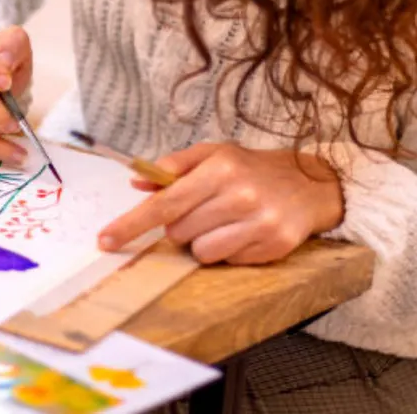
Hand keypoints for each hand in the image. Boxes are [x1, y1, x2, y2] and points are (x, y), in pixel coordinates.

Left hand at [98, 143, 344, 264]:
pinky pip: (227, 261)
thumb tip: (136, 181)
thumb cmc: (251, 168)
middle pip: (178, 232)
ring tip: (226, 221)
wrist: (312, 183)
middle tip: (204, 210)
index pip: (164, 203)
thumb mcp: (214, 154)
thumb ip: (174, 166)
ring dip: (204, 241)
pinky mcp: (274, 247)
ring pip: (200, 251)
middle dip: (181, 226)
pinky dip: (228, 251)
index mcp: (220, 168)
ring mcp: (259, 223)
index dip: (131, 223)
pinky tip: (244, 231)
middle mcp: (240, 196)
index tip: (105, 239)